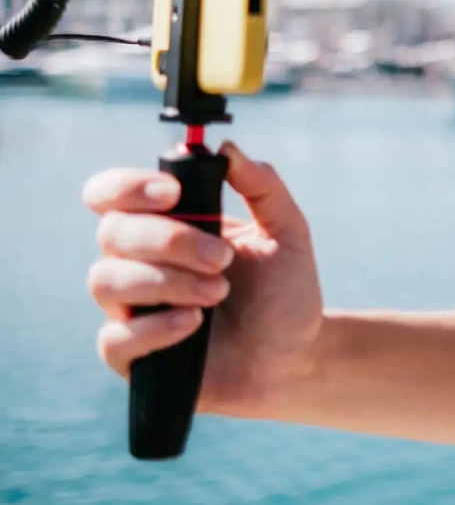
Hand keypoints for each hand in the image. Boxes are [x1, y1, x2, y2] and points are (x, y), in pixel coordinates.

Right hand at [83, 141, 324, 416]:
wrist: (297, 353)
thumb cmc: (285, 291)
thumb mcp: (288, 232)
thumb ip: (263, 187)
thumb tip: (227, 149)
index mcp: (167, 225)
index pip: (111, 194)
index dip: (127, 187)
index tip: (172, 192)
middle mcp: (138, 262)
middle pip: (112, 233)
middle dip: (169, 240)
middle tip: (222, 258)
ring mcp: (131, 309)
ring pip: (106, 281)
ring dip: (167, 281)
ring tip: (218, 292)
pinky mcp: (132, 355)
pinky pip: (114, 338)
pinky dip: (154, 328)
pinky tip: (193, 324)